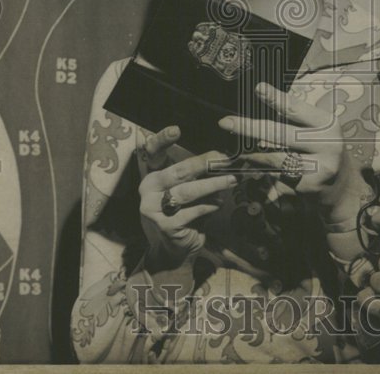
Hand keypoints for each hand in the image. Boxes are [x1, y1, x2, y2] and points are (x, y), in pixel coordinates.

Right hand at [137, 130, 237, 269]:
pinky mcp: (166, 225)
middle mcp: (148, 190)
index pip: (153, 152)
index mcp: (152, 176)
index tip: (176, 129)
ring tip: (232, 180)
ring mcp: (153, 208)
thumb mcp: (186, 190)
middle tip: (227, 159)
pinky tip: (220, 202)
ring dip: (214, 185)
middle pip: (179, 171)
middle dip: (206, 163)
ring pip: (189, 191)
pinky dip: (210, 206)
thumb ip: (197, 176)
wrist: (173, 250)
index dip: (162, 139)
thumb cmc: (184, 214)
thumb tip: (223, 157)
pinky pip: (194, 211)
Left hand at [216, 82, 350, 196]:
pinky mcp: (309, 187)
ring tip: (234, 150)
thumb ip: (293, 121)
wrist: (342, 190)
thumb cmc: (321, 152)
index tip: (258, 88)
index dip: (276, 98)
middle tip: (226, 122)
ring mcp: (320, 167)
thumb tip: (259, 107)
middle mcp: (327, 144)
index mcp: (327, 124)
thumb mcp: (315, 132)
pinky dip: (262, 173)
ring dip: (251, 154)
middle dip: (250, 128)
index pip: (297, 109)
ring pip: (275, 158)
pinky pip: (277, 177)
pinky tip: (252, 171)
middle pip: (281, 134)